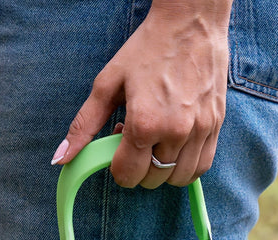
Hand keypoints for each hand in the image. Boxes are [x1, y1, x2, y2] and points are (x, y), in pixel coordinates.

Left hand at [51, 0, 230, 188]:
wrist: (191, 22)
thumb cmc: (147, 48)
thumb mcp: (107, 84)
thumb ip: (84, 125)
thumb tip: (61, 159)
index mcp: (145, 123)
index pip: (127, 175)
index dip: (117, 168)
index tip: (117, 151)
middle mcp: (175, 132)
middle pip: (152, 180)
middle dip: (139, 167)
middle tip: (137, 140)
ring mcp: (200, 130)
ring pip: (177, 178)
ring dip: (163, 170)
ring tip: (158, 141)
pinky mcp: (216, 126)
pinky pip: (201, 167)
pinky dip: (186, 166)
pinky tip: (176, 146)